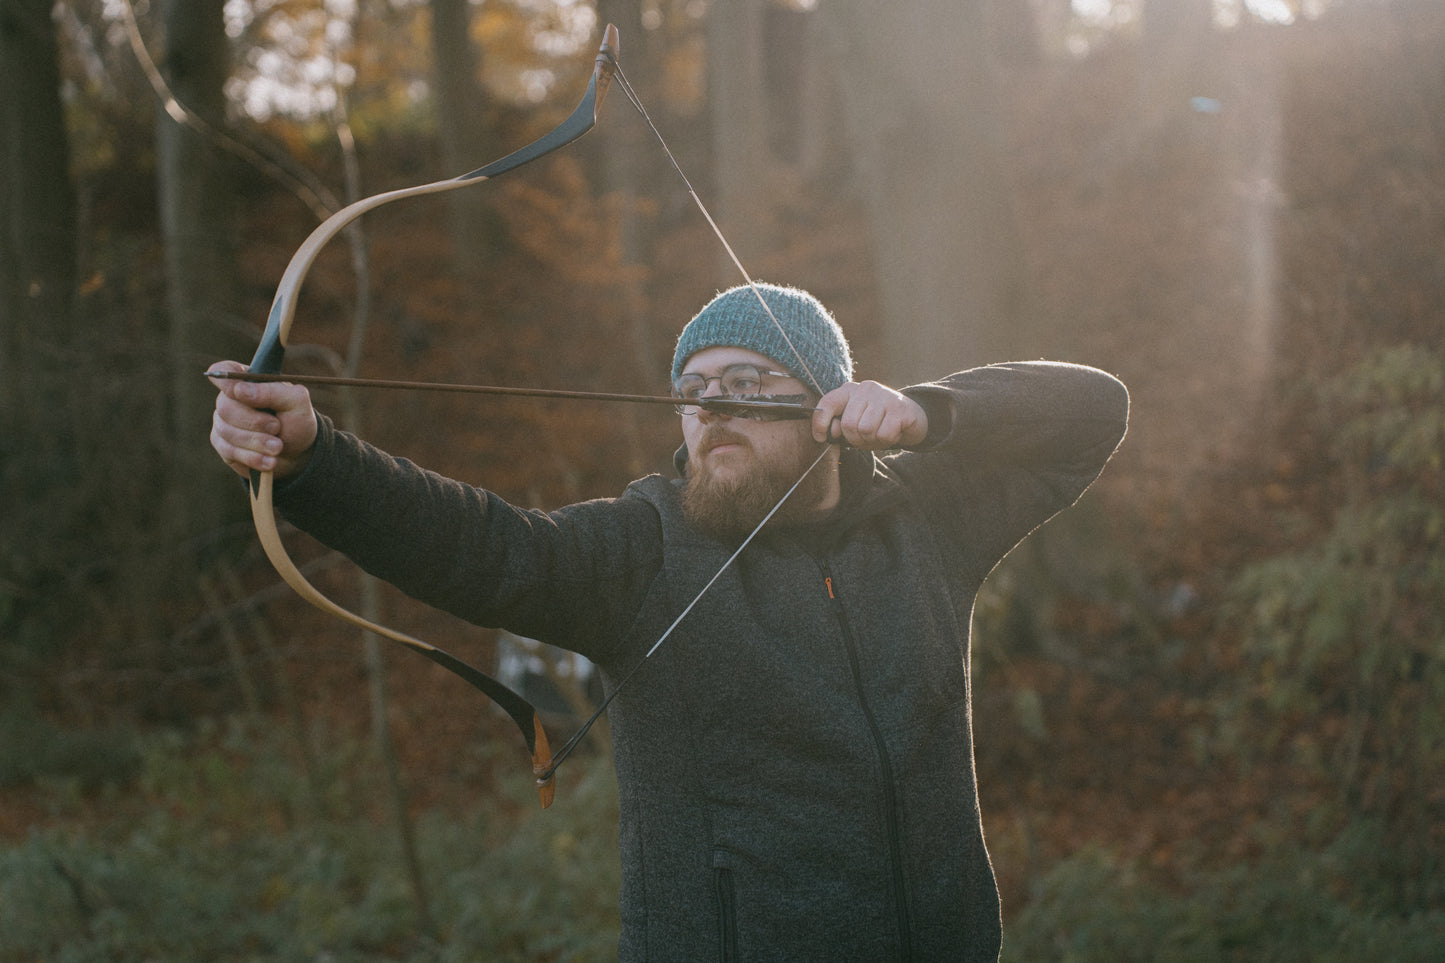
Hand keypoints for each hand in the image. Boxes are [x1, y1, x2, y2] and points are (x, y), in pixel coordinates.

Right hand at [207, 361, 318, 478]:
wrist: (298, 454)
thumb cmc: (297, 422)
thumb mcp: (297, 402)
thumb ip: (273, 391)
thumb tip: (240, 390)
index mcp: (248, 381)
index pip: (224, 371)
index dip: (226, 381)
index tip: (238, 392)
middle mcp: (231, 399)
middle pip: (225, 406)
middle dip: (254, 421)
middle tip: (276, 428)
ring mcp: (224, 422)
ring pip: (227, 431)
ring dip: (256, 442)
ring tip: (278, 447)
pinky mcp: (223, 445)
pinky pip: (228, 450)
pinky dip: (252, 457)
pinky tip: (269, 461)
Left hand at [811, 381, 928, 449]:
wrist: (912, 418)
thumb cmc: (878, 422)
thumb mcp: (856, 422)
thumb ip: (840, 426)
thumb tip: (830, 432)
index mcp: (850, 390)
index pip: (828, 403)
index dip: (820, 423)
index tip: (821, 437)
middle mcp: (866, 388)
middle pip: (848, 424)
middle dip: (855, 439)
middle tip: (867, 437)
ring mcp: (884, 396)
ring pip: (865, 430)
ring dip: (872, 440)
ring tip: (880, 433)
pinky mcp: (900, 408)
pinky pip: (884, 434)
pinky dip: (888, 440)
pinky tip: (893, 432)